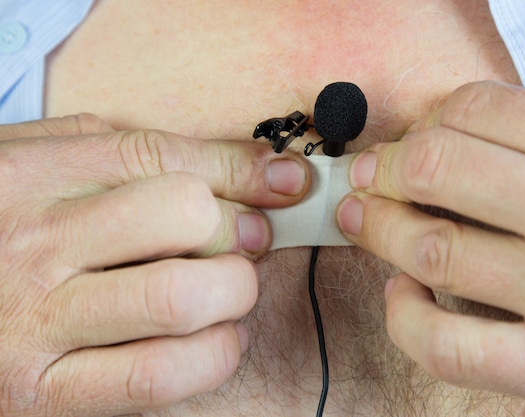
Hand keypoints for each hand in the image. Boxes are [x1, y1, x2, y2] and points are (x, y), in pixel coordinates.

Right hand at [0, 114, 309, 415]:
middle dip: (238, 231)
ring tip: (227, 293)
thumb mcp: (52, 167)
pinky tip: (213, 341)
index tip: (285, 184)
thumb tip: (269, 173)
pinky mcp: (44, 391)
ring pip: (180, 297)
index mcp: (34, 174)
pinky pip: (157, 375)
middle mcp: (36, 242)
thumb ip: (143, 159)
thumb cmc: (3, 224)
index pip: (165, 158)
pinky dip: (212, 357)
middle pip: (185, 217)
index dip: (244, 171)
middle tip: (244, 244)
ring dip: (233, 294)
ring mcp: (38, 320)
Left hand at [337, 81, 524, 415]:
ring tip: (366, 219)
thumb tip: (443, 134)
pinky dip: (403, 316)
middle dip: (383, 167)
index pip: (474, 109)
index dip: (424, 121)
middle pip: (435, 169)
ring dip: (378, 228)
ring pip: (430, 248)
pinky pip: (447, 345)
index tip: (407, 140)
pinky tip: (402, 291)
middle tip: (368, 174)